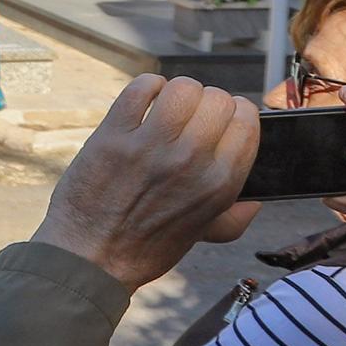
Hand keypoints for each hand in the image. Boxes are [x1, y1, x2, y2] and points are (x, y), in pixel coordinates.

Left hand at [31, 75, 259, 292]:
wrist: (89, 257)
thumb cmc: (145, 248)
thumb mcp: (200, 236)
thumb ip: (233, 219)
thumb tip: (255, 203)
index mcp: (219, 184)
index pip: (246, 120)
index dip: (234, 114)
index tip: (218, 121)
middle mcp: (190, 161)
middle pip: (217, 98)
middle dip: (205, 103)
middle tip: (188, 118)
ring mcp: (150, 146)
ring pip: (183, 88)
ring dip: (176, 93)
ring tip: (166, 108)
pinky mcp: (113, 135)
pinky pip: (141, 88)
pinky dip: (146, 88)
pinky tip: (143, 103)